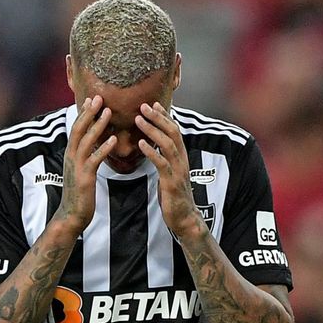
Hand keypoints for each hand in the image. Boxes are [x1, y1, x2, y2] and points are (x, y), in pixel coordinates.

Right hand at [57, 95, 115, 231]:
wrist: (71, 215)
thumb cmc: (79, 193)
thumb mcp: (80, 171)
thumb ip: (85, 156)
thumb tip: (92, 145)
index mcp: (71, 154)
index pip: (76, 128)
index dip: (84, 113)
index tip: (92, 99)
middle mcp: (71, 157)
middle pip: (79, 129)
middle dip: (88, 112)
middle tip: (99, 97)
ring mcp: (77, 166)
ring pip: (86, 141)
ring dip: (97, 125)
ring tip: (108, 112)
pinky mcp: (85, 177)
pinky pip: (94, 159)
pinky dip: (103, 148)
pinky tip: (113, 139)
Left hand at [136, 102, 204, 237]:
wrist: (184, 218)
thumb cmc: (173, 196)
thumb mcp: (169, 174)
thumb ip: (164, 159)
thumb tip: (154, 148)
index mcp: (181, 156)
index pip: (174, 130)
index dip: (164, 116)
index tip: (152, 104)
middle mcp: (182, 160)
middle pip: (172, 132)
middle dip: (158, 117)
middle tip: (143, 105)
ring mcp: (178, 170)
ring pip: (167, 144)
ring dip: (152, 130)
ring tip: (138, 119)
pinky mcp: (171, 182)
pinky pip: (162, 163)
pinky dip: (151, 151)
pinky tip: (140, 144)